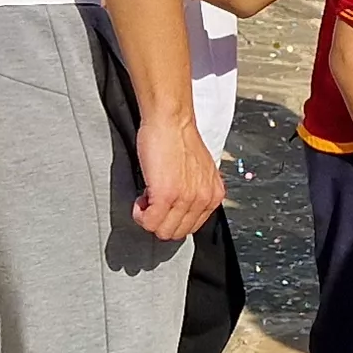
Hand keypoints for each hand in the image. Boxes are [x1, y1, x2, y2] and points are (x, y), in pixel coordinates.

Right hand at [130, 113, 222, 241]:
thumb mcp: (198, 171)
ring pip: (162, 231)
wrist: (170, 120)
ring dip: (149, 217)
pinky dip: (139, 214)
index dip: (172, 217)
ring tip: (147, 196)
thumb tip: (182, 208)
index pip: (191, 226)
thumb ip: (195, 191)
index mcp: (213, 194)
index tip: (164, 204)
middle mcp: (204, 199)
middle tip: (152, 200)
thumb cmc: (178, 138)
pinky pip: (149, 222)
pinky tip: (141, 197)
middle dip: (160, 220)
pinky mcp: (166, 195)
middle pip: (177, 233)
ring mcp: (186, 199)